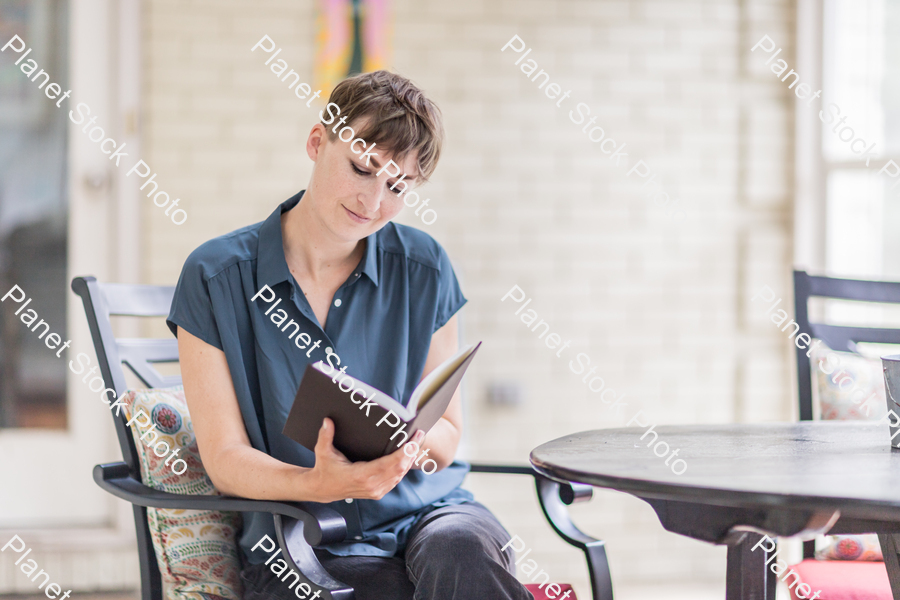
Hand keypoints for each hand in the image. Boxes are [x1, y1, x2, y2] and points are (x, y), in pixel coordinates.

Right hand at [306, 418, 424, 502]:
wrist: (323, 489)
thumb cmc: (325, 469)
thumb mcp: (322, 451)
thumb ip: (326, 436)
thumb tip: (328, 421)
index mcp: (361, 475)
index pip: (389, 463)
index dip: (404, 452)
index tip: (413, 440)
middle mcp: (371, 485)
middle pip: (399, 468)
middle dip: (411, 451)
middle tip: (419, 435)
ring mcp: (376, 491)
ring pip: (400, 475)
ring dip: (409, 459)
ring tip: (416, 443)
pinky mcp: (378, 492)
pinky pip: (396, 480)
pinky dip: (403, 468)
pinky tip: (408, 456)